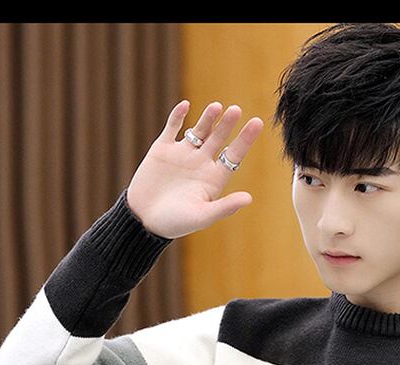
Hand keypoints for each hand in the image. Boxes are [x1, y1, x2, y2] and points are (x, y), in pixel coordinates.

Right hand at [126, 99, 263, 239]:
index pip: (234, 155)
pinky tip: (185, 106)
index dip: (245, 139)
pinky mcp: (162, 150)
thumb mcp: (202, 216)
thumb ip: (225, 207)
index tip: (257, 122)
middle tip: (236, 110)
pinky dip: (178, 116)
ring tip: (217, 107)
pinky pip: (172, 128)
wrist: (143, 220)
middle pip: (218, 138)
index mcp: (213, 178)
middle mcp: (200, 163)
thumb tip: (249, 199)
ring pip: (199, 130)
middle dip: (227, 124)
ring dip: (208, 118)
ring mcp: (182, 154)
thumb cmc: (175, 223)